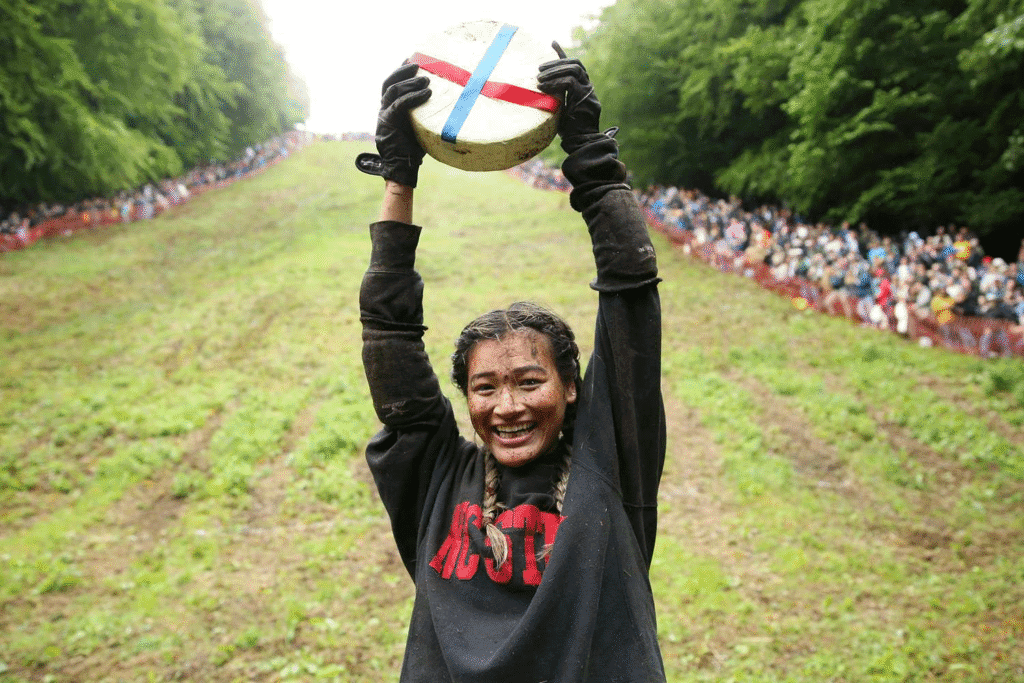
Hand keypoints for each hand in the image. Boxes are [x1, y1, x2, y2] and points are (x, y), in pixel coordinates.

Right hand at [355, 63, 430, 187]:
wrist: (402, 166)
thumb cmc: (413, 148)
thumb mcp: (418, 126)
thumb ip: (422, 113)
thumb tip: (444, 103)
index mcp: (388, 108)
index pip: (390, 84)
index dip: (399, 71)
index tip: (410, 60)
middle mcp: (383, 109)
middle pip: (389, 82)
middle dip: (403, 71)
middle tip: (418, 65)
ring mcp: (384, 115)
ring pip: (394, 90)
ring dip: (411, 82)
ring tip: (427, 79)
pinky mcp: (388, 122)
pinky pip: (400, 104)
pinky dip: (414, 97)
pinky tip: (427, 93)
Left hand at [537, 42, 602, 152]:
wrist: (581, 145)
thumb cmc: (569, 131)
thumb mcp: (558, 109)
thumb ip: (555, 96)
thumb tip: (540, 87)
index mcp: (583, 88)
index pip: (575, 65)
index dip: (563, 54)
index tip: (552, 43)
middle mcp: (588, 88)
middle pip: (575, 64)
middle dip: (556, 62)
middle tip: (539, 69)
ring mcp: (589, 93)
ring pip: (574, 69)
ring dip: (554, 71)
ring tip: (538, 79)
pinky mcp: (586, 100)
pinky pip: (570, 82)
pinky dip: (555, 83)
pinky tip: (544, 87)